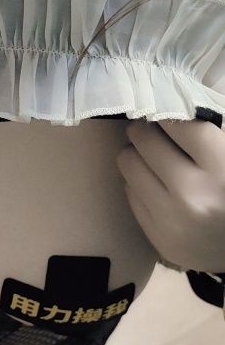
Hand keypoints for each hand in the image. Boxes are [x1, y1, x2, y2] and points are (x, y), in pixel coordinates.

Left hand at [116, 118, 224, 272]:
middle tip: (151, 129)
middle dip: (147, 130)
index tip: (164, 111)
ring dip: (137, 154)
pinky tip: (156, 183)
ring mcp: (170, 220)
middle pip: (146, 141)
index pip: (180, 125)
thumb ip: (207, 135)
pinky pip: (130, 194)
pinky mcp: (157, 237)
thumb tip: (169, 107)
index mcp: (221, 170)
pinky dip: (139, 183)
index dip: (168, 113)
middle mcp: (192, 195)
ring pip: (129, 164)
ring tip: (151, 156)